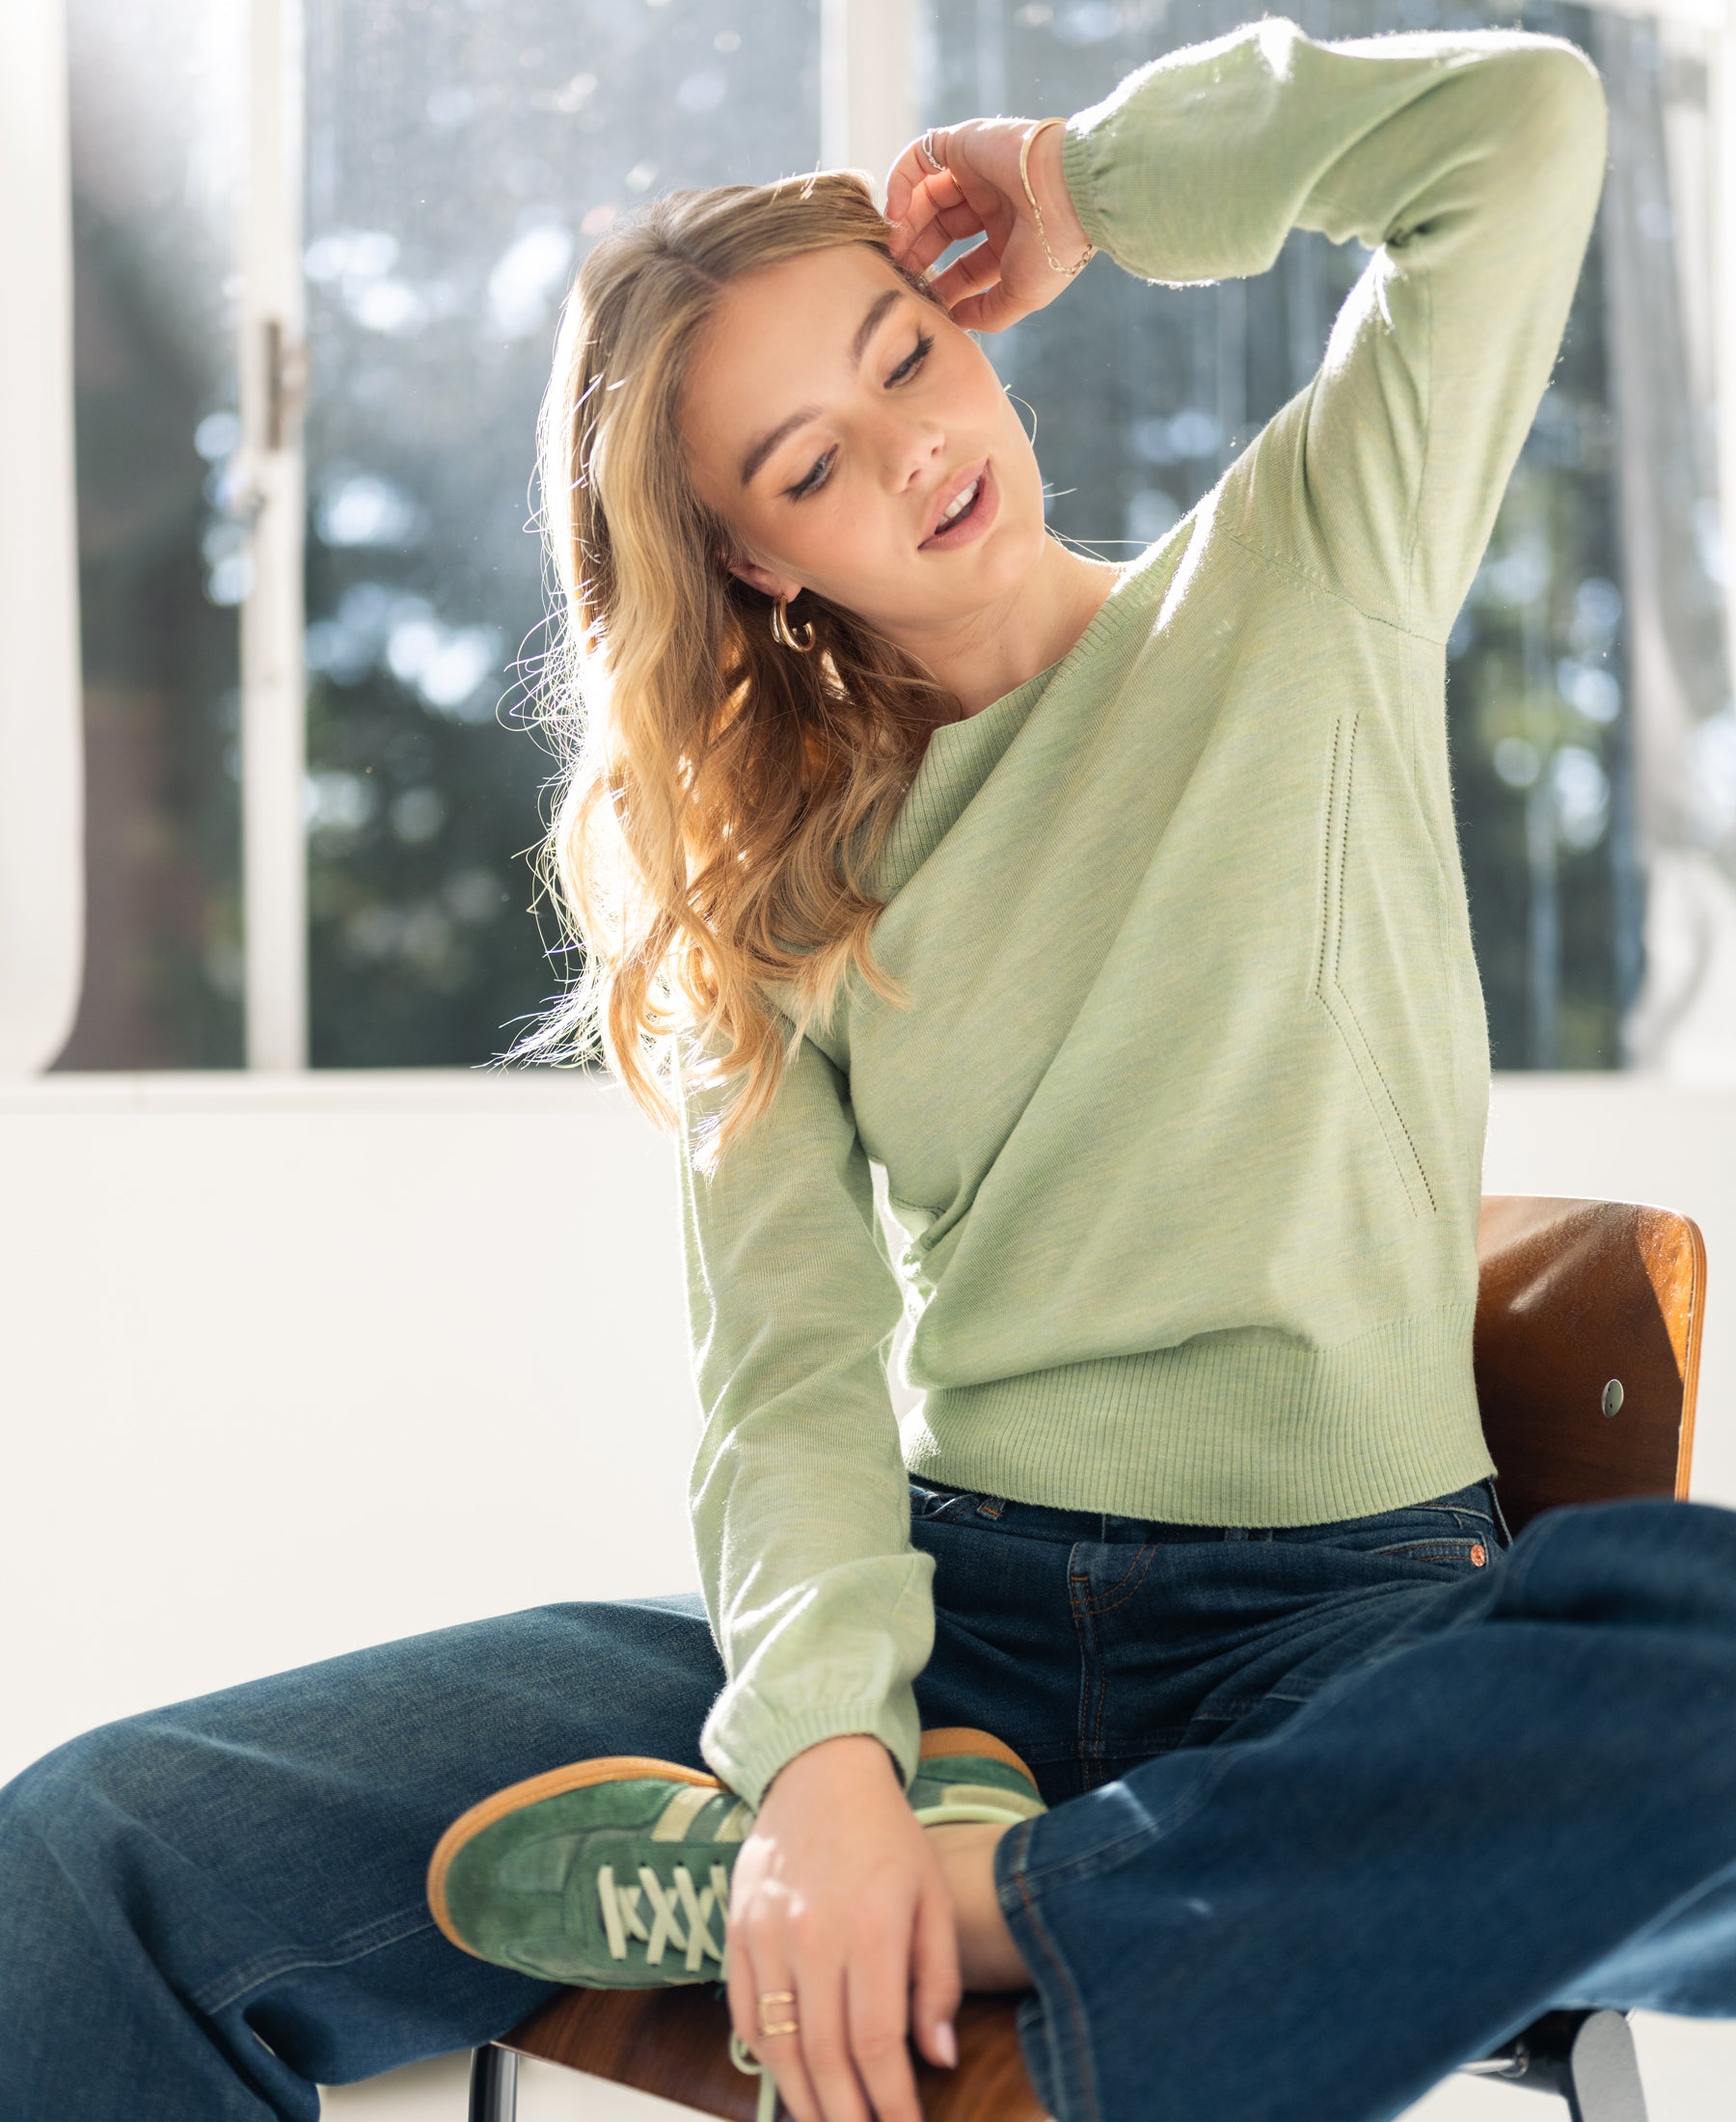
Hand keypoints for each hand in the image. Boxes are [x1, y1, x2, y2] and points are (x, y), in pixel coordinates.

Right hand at [726, 1733, 960, 2121]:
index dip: (891, 2103)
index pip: (877, 2044)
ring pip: (780, 2046)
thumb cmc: (888, 1838)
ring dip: (804, 2101)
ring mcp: (767, 1934)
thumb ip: (939, 1981)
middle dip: (847, 2118)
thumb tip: (938, 2059)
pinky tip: (790, 2082)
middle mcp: (814, 1935)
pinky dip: (766, 2059)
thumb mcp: (934, 1898)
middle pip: (825, 2057)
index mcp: (872, 1927)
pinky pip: (745, 2014)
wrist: (819, 1773)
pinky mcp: (737, 1931)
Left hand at [883, 117, 1091, 333]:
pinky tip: (895, 211)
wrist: (1069, 191)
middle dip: (916, 252)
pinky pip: (921, 156)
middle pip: (940, 229)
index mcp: (1011, 238)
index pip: (964, 265)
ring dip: (904, 221)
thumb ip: (987, 313)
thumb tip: (954, 320)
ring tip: (892, 245)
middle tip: (896, 271)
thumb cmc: (1051, 248)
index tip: (919, 299)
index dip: (940, 283)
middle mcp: (994, 204)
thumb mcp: (1020, 296)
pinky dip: (901, 180)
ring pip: (926, 195)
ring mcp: (978, 172)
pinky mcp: (964, 142)